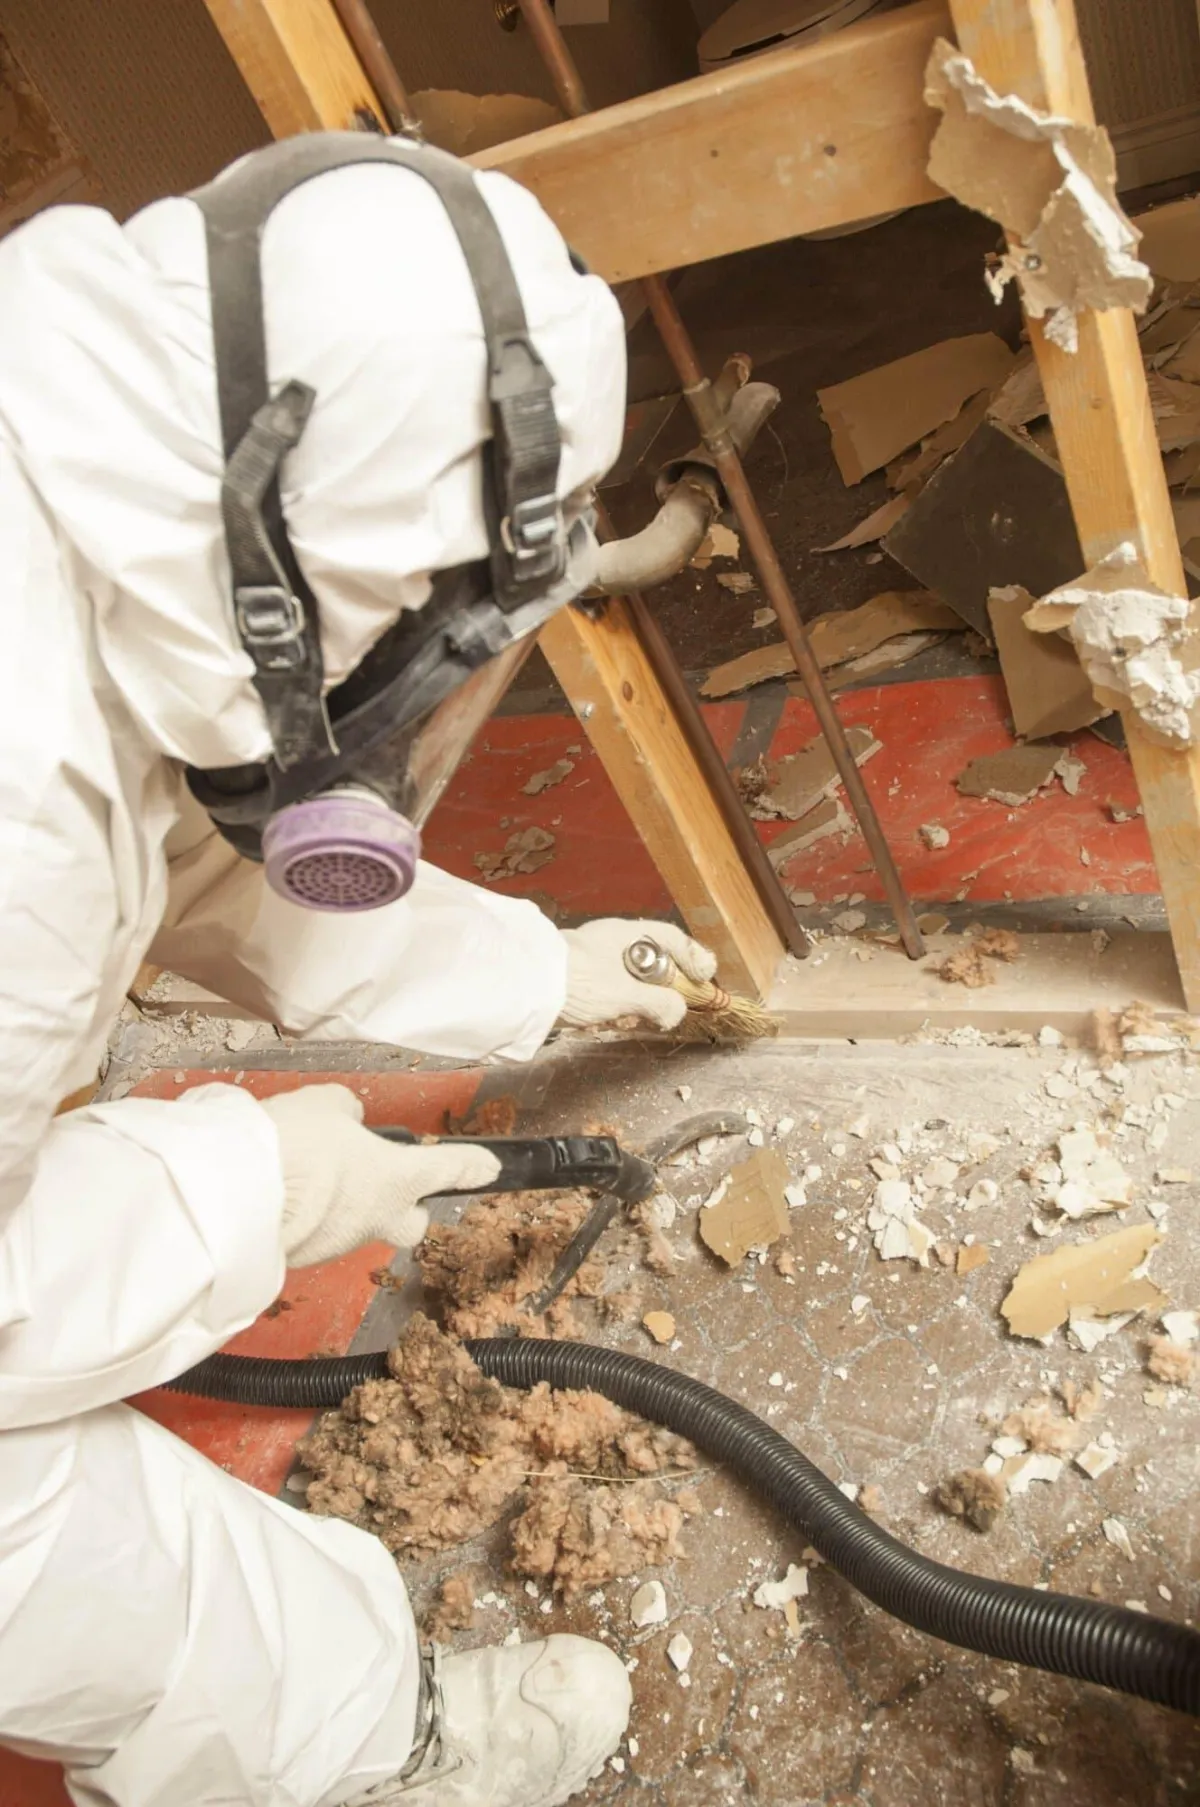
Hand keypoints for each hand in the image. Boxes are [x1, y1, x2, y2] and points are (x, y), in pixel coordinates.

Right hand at [261, 1085, 500, 1266]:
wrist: (240, 1197)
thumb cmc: (294, 1143)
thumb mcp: (324, 1105)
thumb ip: (345, 1114)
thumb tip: (348, 1121)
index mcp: (397, 1176)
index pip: (448, 1169)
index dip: (472, 1166)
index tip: (490, 1168)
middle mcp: (377, 1217)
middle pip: (412, 1225)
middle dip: (407, 1211)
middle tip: (384, 1186)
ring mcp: (341, 1243)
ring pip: (358, 1228)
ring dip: (344, 1207)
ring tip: (308, 1176)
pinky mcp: (305, 1259)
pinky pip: (318, 1236)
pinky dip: (309, 1219)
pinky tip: (283, 1197)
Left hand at [559, 919, 716, 1029]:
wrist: (525, 990)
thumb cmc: (578, 983)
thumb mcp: (625, 994)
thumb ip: (658, 1002)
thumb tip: (677, 1012)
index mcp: (626, 935)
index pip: (671, 937)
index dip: (692, 956)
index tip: (705, 977)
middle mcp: (613, 945)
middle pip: (653, 964)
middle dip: (661, 991)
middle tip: (666, 1011)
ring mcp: (596, 963)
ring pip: (632, 984)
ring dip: (635, 1007)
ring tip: (626, 1020)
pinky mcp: (583, 983)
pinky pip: (611, 996)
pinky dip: (614, 1012)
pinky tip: (605, 1023)